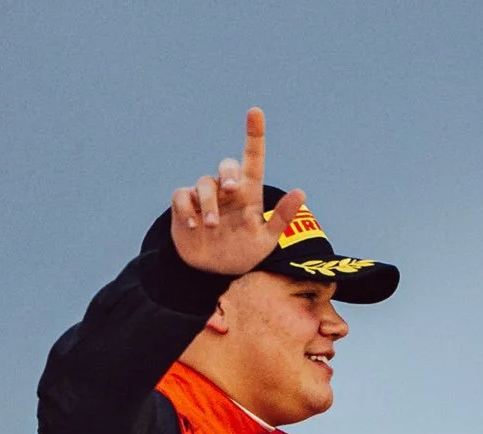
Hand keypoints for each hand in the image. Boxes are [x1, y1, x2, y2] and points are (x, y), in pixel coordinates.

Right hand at [169, 108, 307, 275]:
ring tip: (212, 225)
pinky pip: (182, 195)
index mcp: (249, 194)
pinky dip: (187, 208)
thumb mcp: (266, 240)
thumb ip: (282, 218)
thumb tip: (300, 192)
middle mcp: (227, 191)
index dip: (254, 135)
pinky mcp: (184, 205)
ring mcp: (205, 197)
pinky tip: (193, 225)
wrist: (215, 272)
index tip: (255, 113)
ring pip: (204, 182)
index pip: (253, 159)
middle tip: (233, 190)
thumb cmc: (244, 252)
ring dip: (209, 203)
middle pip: (227, 165)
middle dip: (229, 173)